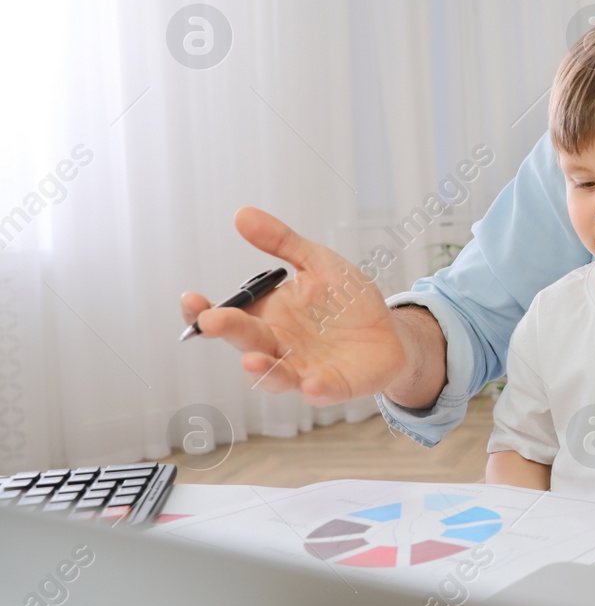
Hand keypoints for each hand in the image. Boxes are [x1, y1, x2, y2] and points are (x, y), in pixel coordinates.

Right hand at [179, 207, 407, 404]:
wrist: (390, 330)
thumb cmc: (346, 301)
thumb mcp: (317, 263)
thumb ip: (282, 242)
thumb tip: (243, 215)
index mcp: (268, 316)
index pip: (228, 315)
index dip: (204, 311)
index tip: (191, 298)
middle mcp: (278, 345)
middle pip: (247, 341)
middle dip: (229, 332)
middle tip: (213, 321)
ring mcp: (304, 368)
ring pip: (276, 375)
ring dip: (263, 370)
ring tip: (252, 361)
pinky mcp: (334, 385)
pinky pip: (321, 390)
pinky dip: (315, 389)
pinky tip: (311, 384)